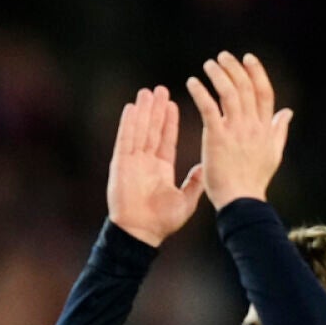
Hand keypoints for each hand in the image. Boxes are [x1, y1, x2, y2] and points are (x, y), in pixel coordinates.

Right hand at [107, 85, 203, 246]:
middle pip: (151, 130)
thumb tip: (204, 167)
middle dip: (156, 110)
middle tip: (160, 90)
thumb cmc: (162, 222)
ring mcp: (132, 163)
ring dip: (143, 112)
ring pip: (139, 131)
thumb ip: (194, 182)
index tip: (173, 103)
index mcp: (161, 169)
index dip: (169, 121)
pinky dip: (128, 124)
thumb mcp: (186, 200)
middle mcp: (146, 162)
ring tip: (148, 92)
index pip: (166, 139)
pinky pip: (125, 141)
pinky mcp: (121, 166)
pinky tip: (131, 108)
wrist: (142, 234)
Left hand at [185, 52, 292, 209]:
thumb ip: (279, 130)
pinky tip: (192, 83)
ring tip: (208, 64)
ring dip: (218, 75)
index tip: (248, 58)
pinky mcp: (217, 137)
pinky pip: (209, 108)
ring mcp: (236, 130)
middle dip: (235, 68)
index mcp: (265, 128)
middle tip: (222, 56)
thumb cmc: (254, 181)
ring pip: (229, 93)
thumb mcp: (274, 153)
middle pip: (246, 88)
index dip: (257, 73)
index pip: (264, 92)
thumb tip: (287, 111)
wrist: (241, 200)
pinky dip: (201, 92)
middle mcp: (253, 125)